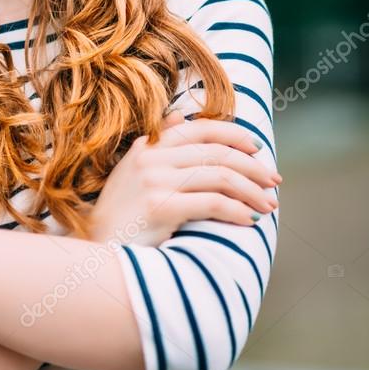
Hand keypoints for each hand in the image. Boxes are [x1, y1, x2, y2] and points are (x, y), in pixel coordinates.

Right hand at [86, 109, 281, 246]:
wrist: (95, 251)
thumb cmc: (119, 216)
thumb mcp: (131, 172)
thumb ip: (156, 145)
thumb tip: (178, 119)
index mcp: (148, 145)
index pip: (199, 128)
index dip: (233, 134)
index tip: (256, 147)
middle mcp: (151, 157)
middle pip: (216, 152)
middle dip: (252, 165)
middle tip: (274, 179)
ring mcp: (155, 181)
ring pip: (220, 176)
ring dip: (252, 190)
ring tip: (269, 205)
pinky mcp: (161, 207)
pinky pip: (212, 203)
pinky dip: (237, 211)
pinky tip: (251, 221)